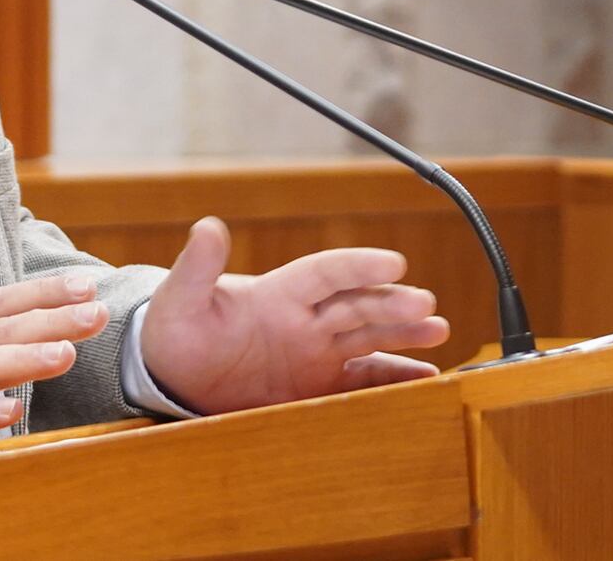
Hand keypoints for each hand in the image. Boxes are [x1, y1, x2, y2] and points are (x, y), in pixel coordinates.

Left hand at [139, 216, 448, 413]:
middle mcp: (305, 320)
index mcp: (279, 293)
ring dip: (403, 335)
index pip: (326, 273)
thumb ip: (198, 267)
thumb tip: (207, 226)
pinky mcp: (314, 386)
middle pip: (357, 306)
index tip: (394, 263)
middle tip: (426, 305)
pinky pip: (360, 382)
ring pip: (369, 340)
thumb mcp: (181, 299)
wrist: (172, 376)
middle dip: (391, 305)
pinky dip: (392, 380)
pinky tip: (424, 379)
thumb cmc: (176, 330)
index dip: (358, 267)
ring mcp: (313, 353)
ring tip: (439, 331)